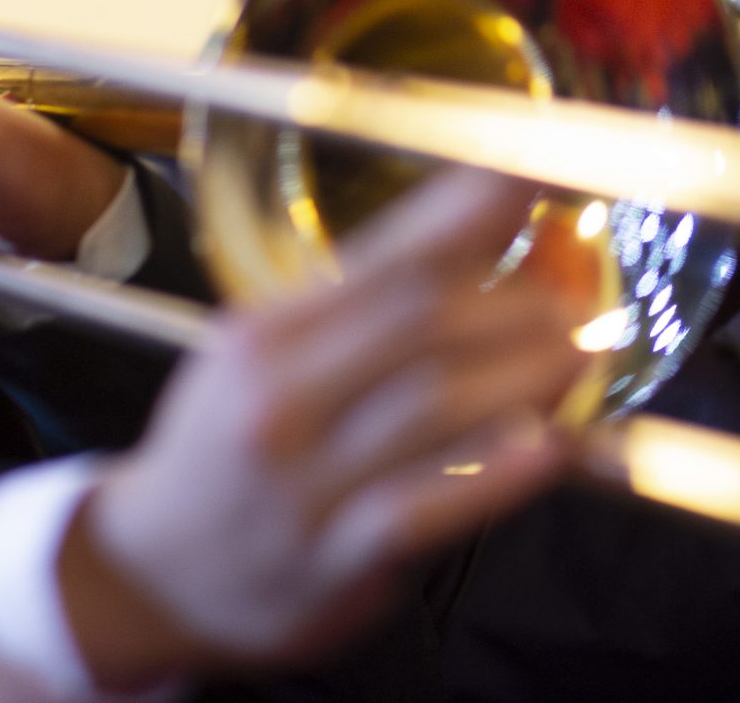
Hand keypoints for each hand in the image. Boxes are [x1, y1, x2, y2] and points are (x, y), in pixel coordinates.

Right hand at [59, 167, 584, 685]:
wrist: (154, 570)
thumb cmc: (232, 445)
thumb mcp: (270, 353)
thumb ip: (372, 303)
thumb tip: (487, 225)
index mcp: (265, 333)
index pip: (387, 255)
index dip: (472, 207)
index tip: (536, 167)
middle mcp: (279, 398)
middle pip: (421, 323)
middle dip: (518, 297)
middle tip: (581, 288)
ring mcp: (305, 482)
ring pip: (435, 405)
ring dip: (528, 370)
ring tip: (585, 348)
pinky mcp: (334, 559)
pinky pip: (423, 507)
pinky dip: (491, 472)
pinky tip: (546, 448)